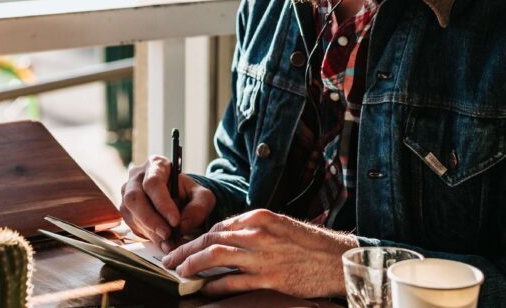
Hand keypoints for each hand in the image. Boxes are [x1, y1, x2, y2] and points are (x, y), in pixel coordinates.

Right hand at [120, 155, 215, 251]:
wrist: (180, 200)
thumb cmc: (189, 194)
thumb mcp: (202, 197)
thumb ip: (199, 208)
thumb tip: (182, 225)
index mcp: (156, 165)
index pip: (153, 183)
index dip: (162, 203)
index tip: (175, 221)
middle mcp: (137, 177)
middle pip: (135, 198)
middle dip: (152, 220)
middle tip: (168, 235)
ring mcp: (128, 193)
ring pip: (131, 213)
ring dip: (150, 231)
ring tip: (168, 242)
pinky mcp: (127, 211)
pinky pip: (131, 224)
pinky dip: (148, 236)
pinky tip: (162, 241)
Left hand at [162, 208, 358, 297]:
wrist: (336, 260)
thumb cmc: (308, 243)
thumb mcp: (279, 224)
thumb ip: (253, 228)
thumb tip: (225, 237)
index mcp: (259, 217)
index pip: (219, 225)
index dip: (198, 237)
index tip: (185, 246)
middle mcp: (257, 233)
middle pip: (211, 239)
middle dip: (185, 250)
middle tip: (169, 260)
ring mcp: (262, 256)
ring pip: (216, 257)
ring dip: (193, 265)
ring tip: (180, 273)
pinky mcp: (268, 279)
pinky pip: (233, 282)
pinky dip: (214, 286)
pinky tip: (205, 289)